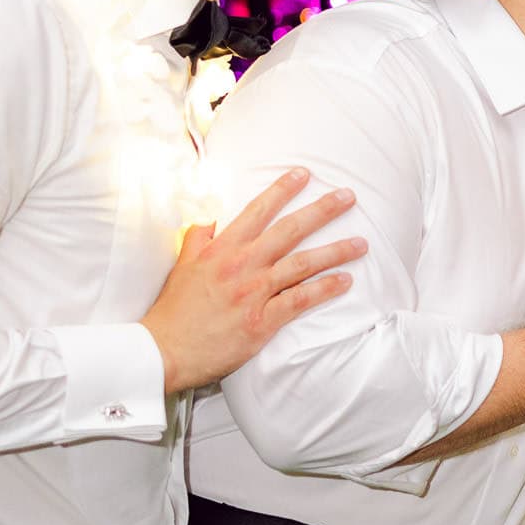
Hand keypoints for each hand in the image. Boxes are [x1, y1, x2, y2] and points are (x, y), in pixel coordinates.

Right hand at [142, 168, 365, 393]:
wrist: (163, 351)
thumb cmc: (174, 310)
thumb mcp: (182, 265)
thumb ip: (199, 237)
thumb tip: (212, 215)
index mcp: (221, 249)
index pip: (257, 210)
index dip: (282, 189)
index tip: (304, 174)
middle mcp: (241, 265)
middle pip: (290, 230)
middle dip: (322, 210)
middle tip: (348, 197)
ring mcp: (253, 292)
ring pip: (303, 263)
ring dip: (336, 251)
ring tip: (361, 243)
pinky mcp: (262, 320)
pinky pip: (301, 300)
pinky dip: (325, 289)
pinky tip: (346, 280)